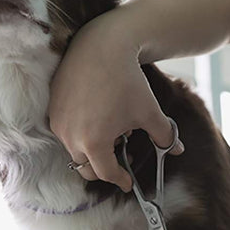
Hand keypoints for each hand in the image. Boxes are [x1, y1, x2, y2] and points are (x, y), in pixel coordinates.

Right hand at [48, 13, 181, 189]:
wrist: (101, 47)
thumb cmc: (128, 81)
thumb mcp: (150, 112)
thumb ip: (165, 136)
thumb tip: (177, 150)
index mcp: (94, 143)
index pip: (106, 174)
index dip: (120, 180)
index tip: (128, 182)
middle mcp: (71, 136)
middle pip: (86, 167)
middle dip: (104, 168)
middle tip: (120, 161)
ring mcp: (58, 122)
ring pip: (74, 149)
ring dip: (91, 150)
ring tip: (111, 133)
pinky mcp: (52, 108)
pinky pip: (64, 131)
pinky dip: (79, 134)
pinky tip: (96, 119)